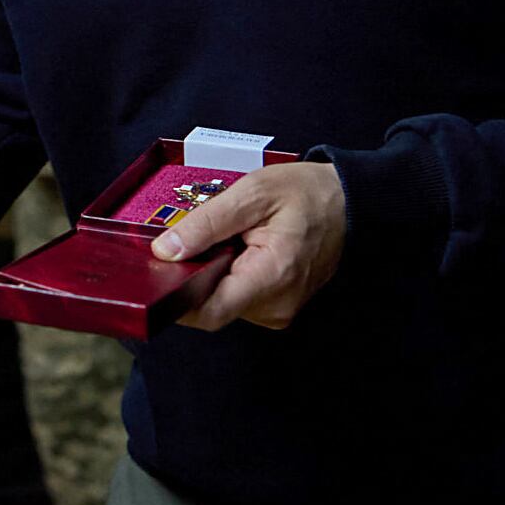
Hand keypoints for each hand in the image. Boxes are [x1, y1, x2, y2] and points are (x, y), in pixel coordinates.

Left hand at [154, 161, 346, 330]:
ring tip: (226, 238)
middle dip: (193, 274)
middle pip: (211, 304)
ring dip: (212, 271)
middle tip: (194, 238)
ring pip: (222, 299)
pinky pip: (238, 295)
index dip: (176, 297)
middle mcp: (277, 304)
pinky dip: (228, 273)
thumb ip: (205, 224)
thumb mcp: (252, 194)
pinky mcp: (277, 304)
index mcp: (272, 277)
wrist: (349, 202)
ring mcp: (279, 308)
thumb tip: (165, 250)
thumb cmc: (307, 194)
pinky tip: (238, 248)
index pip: (210, 311)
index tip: (156, 274)